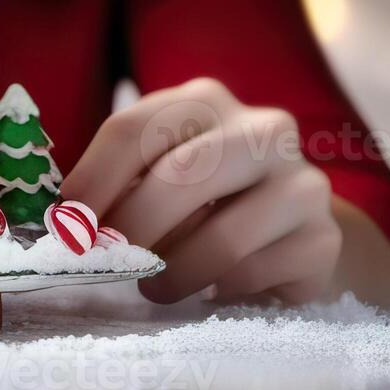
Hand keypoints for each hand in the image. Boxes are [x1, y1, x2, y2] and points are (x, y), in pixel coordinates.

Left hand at [60, 78, 341, 304]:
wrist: (293, 231)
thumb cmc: (205, 200)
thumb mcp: (159, 176)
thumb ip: (118, 187)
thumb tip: (64, 222)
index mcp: (203, 101)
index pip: (133, 129)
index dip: (91, 180)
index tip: (67, 224)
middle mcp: (261, 128)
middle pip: (180, 174)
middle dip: (132, 226)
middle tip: (108, 261)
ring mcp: (302, 181)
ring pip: (222, 235)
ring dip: (172, 272)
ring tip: (153, 287)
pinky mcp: (324, 238)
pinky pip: (254, 272)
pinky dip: (217, 288)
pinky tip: (210, 289)